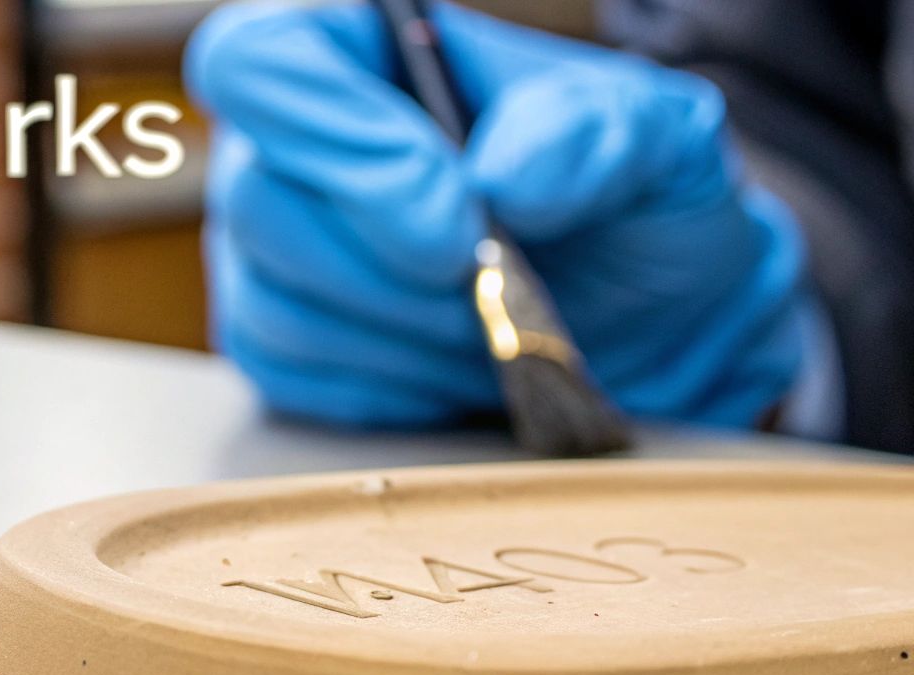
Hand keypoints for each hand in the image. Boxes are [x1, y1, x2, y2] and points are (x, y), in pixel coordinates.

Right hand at [185, 0, 810, 428]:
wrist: (644, 325)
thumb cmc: (633, 207)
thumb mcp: (656, 139)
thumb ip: (590, 133)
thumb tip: (501, 180)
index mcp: (365, 50)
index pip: (263, 62)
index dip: (341, 140)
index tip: (455, 212)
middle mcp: (291, 143)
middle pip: (258, 198)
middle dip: (393, 268)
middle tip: (489, 284)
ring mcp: (270, 246)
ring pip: (274, 301)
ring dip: (404, 334)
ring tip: (487, 321)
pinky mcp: (275, 340)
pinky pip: (291, 377)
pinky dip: (391, 385)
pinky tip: (452, 362)